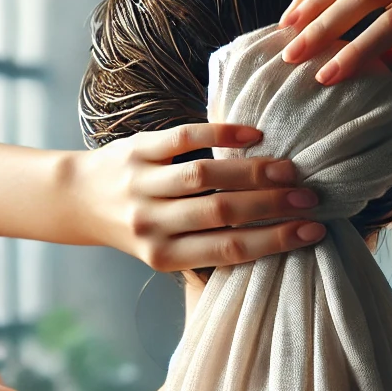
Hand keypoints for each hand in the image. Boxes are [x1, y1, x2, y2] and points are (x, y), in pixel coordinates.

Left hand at [83, 123, 324, 270]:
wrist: (78, 200)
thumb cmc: (138, 229)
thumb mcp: (166, 250)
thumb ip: (208, 245)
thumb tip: (274, 235)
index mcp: (164, 256)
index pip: (228, 250)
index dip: (274, 241)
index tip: (313, 232)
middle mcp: (151, 224)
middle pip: (221, 214)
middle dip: (272, 206)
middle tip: (310, 198)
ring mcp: (141, 184)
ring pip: (205, 176)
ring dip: (252, 172)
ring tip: (289, 170)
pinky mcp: (136, 150)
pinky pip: (183, 138)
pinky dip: (220, 134)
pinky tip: (253, 135)